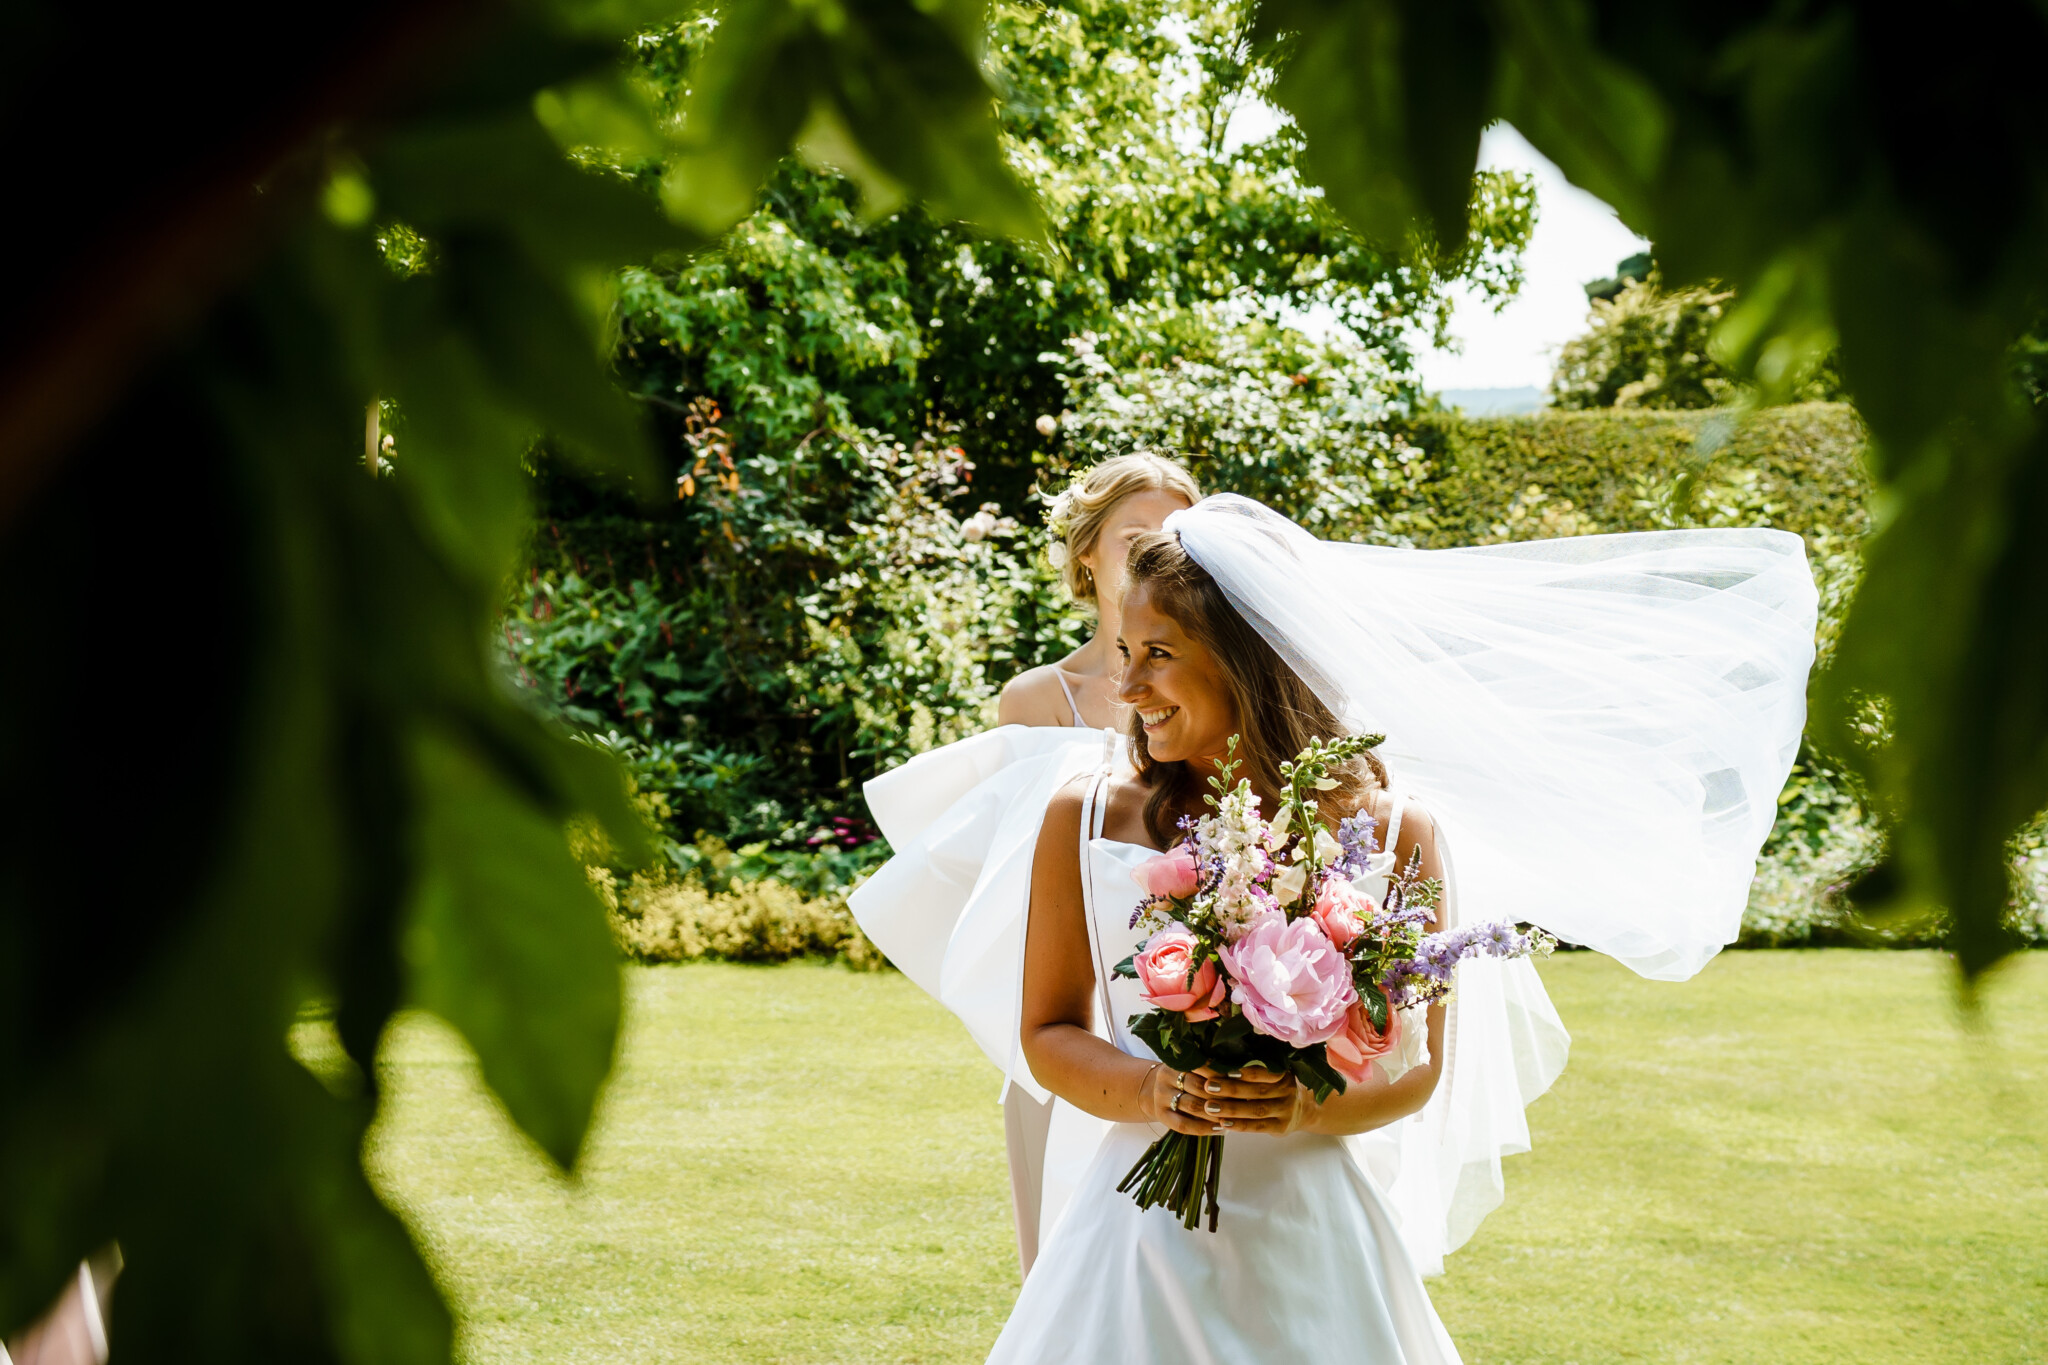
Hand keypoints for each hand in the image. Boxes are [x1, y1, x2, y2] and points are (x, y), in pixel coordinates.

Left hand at [1146, 1063, 1302, 1135]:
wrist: (1304, 1111)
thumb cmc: (1278, 1087)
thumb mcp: (1274, 1074)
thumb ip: (1254, 1068)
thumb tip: (1220, 1059)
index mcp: (1283, 1073)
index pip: (1265, 1072)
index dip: (1246, 1071)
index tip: (1225, 1069)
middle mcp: (1287, 1091)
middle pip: (1257, 1090)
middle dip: (1231, 1088)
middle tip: (1208, 1086)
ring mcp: (1285, 1110)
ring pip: (1256, 1110)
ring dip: (1231, 1109)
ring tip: (1209, 1107)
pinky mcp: (1281, 1127)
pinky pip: (1258, 1126)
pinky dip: (1240, 1125)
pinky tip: (1223, 1123)